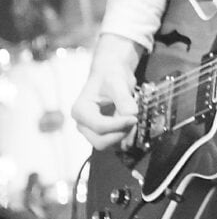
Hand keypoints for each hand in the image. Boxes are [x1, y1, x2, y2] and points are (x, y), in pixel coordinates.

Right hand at [72, 33, 141, 149]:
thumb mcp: (117, 82)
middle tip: (134, 119)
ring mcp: (91, 130)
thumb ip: (124, 99)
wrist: (111, 73)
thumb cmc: (110, 74)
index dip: (119, 125)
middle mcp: (83, 123)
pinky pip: (112, 143)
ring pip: (107, 144)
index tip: (134, 118)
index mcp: (80, 110)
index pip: (100, 126)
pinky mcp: (100, 133)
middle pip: (101, 141)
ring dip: (123, 135)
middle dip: (120, 133)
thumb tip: (131, 114)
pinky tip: (130, 123)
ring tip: (131, 118)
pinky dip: (123, 137)